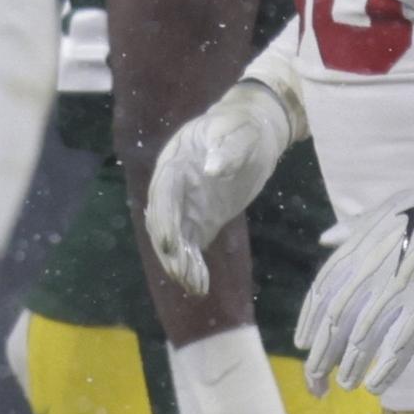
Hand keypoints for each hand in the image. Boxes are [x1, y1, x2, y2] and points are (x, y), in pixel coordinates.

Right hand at [142, 75, 301, 295]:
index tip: (170, 241)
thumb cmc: (243, 127)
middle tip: (183, 274)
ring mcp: (184, 206)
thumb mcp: (239, 131)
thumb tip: (213, 168)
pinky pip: (190, 246)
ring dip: (180, 264)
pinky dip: (193, 266)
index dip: (164, 217)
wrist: (250, 133)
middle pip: (163, 222)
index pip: (164, 193)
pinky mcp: (199, 221)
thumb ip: (228, 148)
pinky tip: (201, 285)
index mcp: (175, 163)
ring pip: (174, 239)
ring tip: (196, 286)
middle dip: (170, 249)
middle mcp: (173, 188)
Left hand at [297, 160, 413, 395]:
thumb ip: (346, 232)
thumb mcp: (371, 215)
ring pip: (364, 342)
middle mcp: (366, 278)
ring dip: (351, 368)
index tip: (302, 346)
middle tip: (315, 382)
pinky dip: (386, 370)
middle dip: (322, 359)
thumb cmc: (413, 209)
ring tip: (344, 386)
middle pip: (335, 327)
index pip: (319, 299)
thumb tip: (324, 238)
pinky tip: (375, 386)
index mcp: (350, 256)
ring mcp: (394, 294)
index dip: (309, 325)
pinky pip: (400, 345)